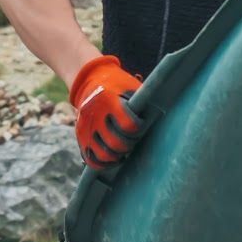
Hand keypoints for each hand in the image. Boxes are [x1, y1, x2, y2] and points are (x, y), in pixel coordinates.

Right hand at [69, 54, 142, 169]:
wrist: (90, 79)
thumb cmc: (118, 84)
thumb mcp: (130, 87)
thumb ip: (141, 103)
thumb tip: (160, 119)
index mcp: (108, 100)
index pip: (128, 124)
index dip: (139, 128)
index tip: (141, 123)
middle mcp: (94, 114)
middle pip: (116, 143)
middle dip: (129, 144)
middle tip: (133, 138)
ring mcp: (85, 126)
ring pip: (103, 154)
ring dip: (117, 155)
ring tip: (124, 150)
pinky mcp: (80, 136)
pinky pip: (91, 158)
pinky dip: (104, 163)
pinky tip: (114, 157)